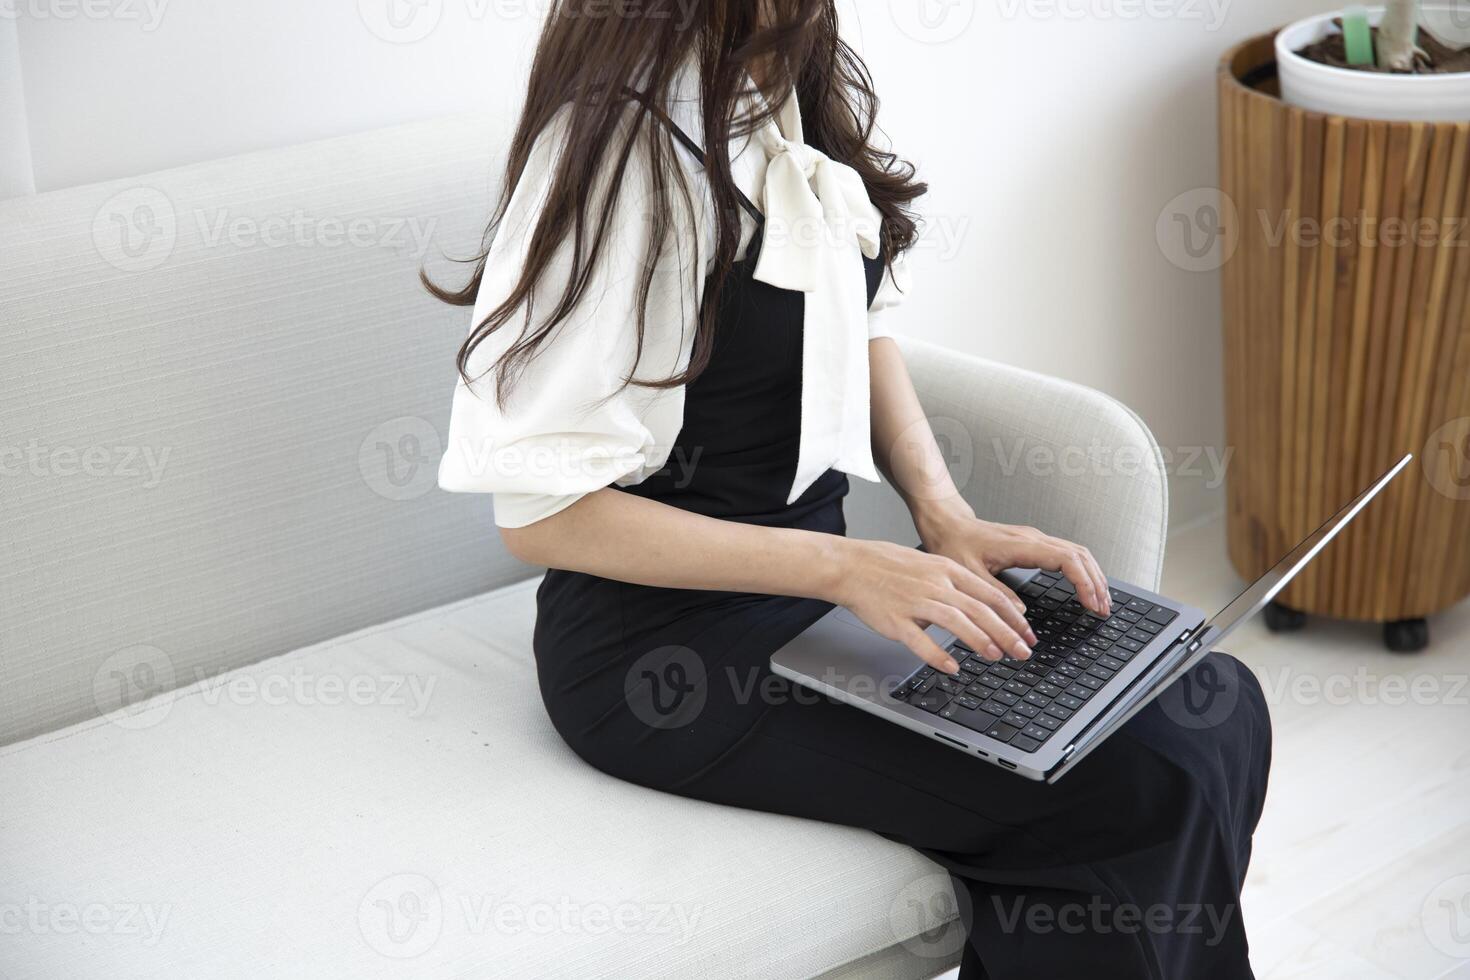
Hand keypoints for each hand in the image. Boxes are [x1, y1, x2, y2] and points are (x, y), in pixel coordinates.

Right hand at [829, 539, 1038, 674]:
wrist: (851, 565)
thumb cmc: (887, 565)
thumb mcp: (929, 563)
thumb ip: (955, 583)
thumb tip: (979, 603)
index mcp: (947, 569)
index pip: (990, 594)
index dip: (1013, 616)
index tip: (1027, 633)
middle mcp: (936, 584)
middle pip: (980, 609)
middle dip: (1007, 633)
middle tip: (1023, 651)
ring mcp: (916, 601)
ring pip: (957, 622)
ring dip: (980, 641)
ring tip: (996, 656)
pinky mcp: (896, 620)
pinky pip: (920, 640)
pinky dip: (938, 655)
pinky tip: (951, 667)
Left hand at [916, 507, 1111, 618]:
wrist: (947, 524)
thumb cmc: (954, 544)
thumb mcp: (969, 574)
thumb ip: (995, 594)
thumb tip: (1021, 614)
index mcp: (1021, 545)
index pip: (1067, 559)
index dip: (1084, 582)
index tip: (1092, 604)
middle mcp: (1033, 538)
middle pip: (1080, 556)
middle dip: (1096, 583)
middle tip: (1103, 609)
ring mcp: (1035, 538)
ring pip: (1077, 553)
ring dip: (1092, 576)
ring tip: (1100, 601)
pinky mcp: (1033, 543)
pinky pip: (1067, 553)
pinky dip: (1081, 570)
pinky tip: (1084, 585)